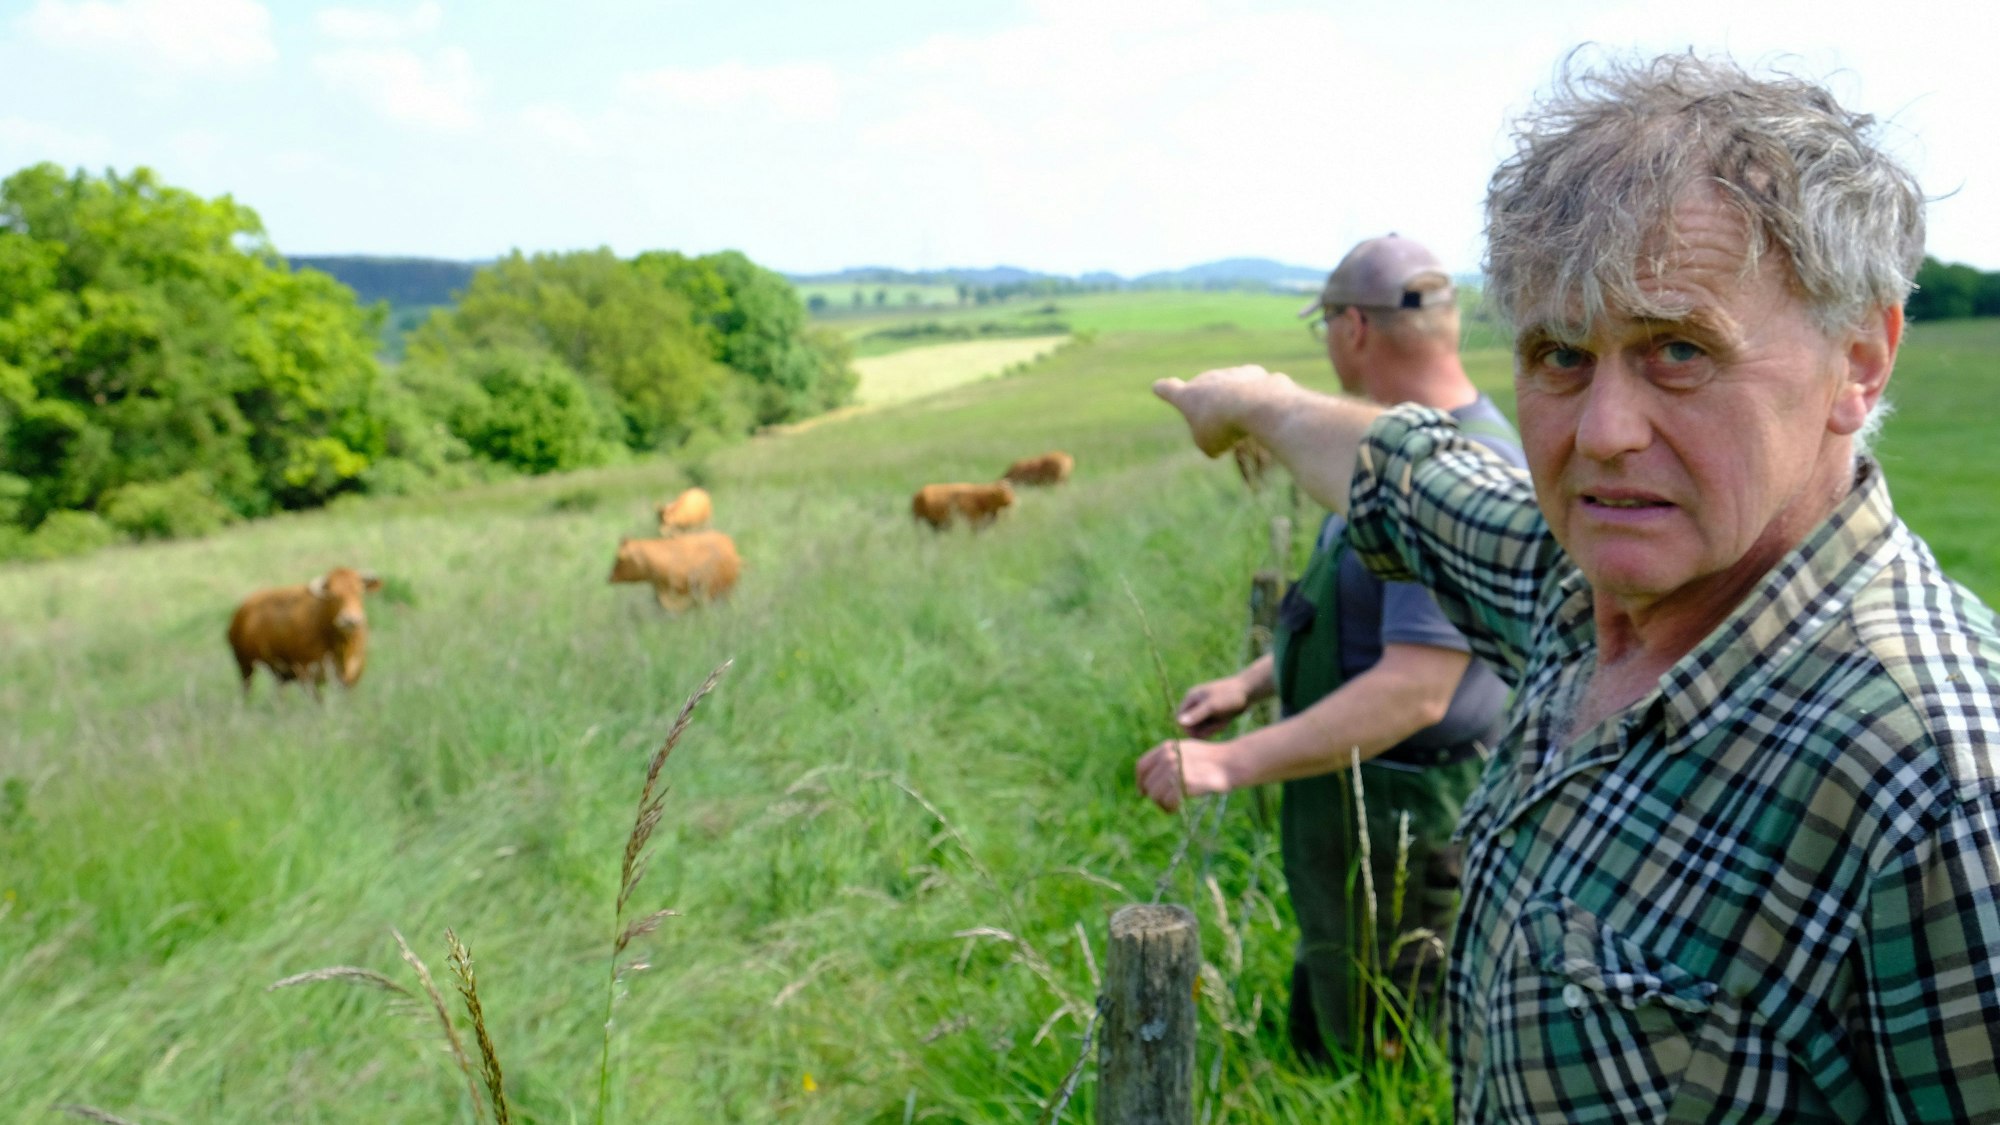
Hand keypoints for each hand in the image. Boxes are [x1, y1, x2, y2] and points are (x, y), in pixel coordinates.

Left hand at [1135, 740, 1234, 811]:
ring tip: (1173, 806)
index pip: (1142, 766)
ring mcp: (1176, 768)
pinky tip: (1177, 808)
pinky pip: (1168, 801)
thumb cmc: (1211, 760)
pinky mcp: (1185, 782)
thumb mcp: (1186, 751)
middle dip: (1155, 797)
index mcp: (1167, 747)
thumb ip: (1167, 760)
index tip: (1143, 793)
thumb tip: (1148, 783)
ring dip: (1163, 804)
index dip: (1141, 782)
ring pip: (1156, 795)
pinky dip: (1171, 808)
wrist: (1232, 763)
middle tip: (1166, 803)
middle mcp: (1168, 756)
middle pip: (1149, 784)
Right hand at [1152, 365, 1294, 457]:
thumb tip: (1227, 436)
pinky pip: (1257, 395)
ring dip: (1239, 409)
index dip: (1164, 390)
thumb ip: (1212, 439)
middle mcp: (1208, 379)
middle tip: (1224, 430)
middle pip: (1208, 396)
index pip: (1169, 390)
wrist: (1254, 404)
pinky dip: (1261, 405)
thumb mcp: (1210, 445)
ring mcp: (1232, 373)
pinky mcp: (1257, 374)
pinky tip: (1266, 415)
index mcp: (1188, 396)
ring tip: (1249, 426)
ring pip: (1234, 395)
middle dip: (1215, 411)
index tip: (1158, 387)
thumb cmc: (1222, 427)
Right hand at [1174, 675, 1250, 738]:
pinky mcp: (1213, 715)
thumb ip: (1197, 714)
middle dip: (1203, 730)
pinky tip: (1225, 721)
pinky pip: (1209, 727)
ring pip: (1200, 728)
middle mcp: (1195, 704)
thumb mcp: (1213, 706)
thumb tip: (1179, 722)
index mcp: (1191, 698)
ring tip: (1223, 722)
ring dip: (1211, 729)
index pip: (1179, 719)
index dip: (1188, 729)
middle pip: (1190, 726)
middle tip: (1217, 726)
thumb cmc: (1230, 695)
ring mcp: (1204, 710)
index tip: (1202, 731)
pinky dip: (1217, 727)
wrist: (1249, 691)